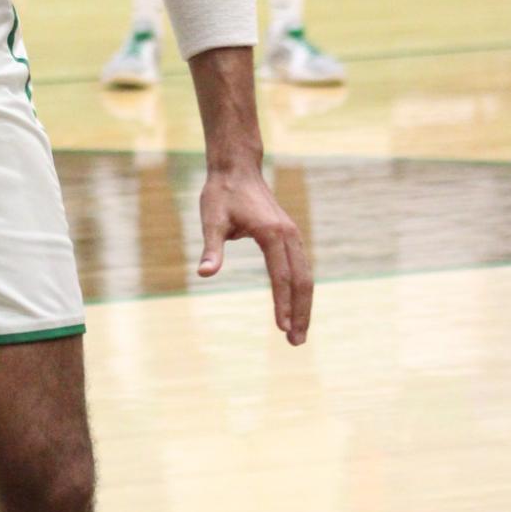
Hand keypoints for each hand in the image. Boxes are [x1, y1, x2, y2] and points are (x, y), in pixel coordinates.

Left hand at [197, 166, 312, 345]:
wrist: (237, 169)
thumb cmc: (221, 194)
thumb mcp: (211, 220)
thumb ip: (211, 248)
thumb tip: (204, 274)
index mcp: (272, 233)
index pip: (281, 276)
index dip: (282, 304)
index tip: (281, 328)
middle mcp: (289, 235)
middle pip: (302, 281)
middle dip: (300, 313)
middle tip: (295, 342)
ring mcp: (293, 235)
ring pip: (306, 277)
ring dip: (304, 306)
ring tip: (298, 334)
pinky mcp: (290, 237)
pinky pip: (301, 269)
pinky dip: (301, 291)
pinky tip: (296, 309)